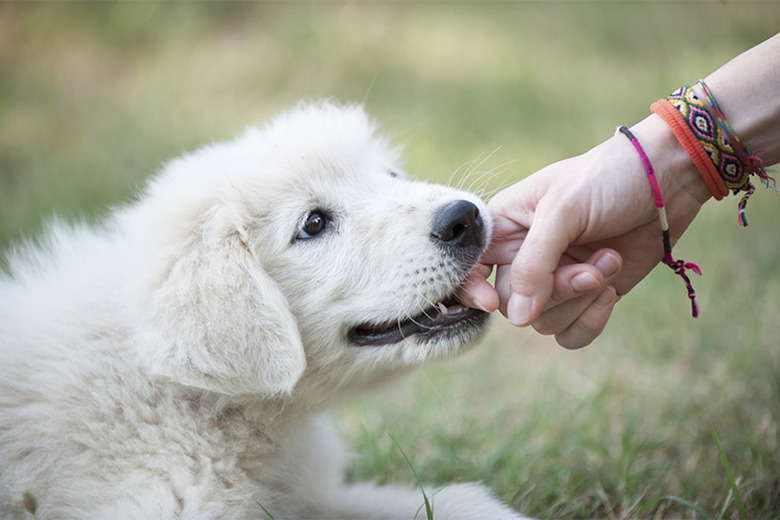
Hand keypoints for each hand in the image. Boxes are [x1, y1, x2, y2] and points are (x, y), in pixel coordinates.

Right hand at [461, 115, 709, 347]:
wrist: (667, 180)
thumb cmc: (607, 178)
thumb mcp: (564, 210)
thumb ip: (535, 263)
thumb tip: (518, 318)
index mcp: (505, 227)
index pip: (470, 269)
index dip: (473, 290)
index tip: (491, 300)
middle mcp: (524, 257)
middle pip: (514, 305)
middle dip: (556, 291)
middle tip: (590, 266)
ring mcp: (556, 280)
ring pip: (544, 323)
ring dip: (581, 299)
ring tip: (608, 261)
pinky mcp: (587, 297)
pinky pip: (571, 334)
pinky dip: (592, 320)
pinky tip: (612, 290)